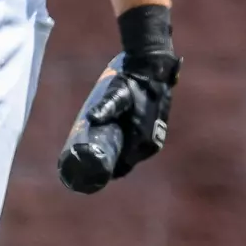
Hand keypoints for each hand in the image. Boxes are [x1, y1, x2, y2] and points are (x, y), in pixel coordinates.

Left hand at [86, 49, 179, 177]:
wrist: (153, 72)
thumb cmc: (133, 84)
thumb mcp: (117, 96)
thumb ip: (106, 107)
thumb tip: (91, 118)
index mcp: (141, 142)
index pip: (123, 166)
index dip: (107, 171)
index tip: (91, 172)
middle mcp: (150, 145)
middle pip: (127, 162)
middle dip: (110, 164)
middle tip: (89, 161)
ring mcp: (155, 139)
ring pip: (133, 155)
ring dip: (118, 157)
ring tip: (98, 154)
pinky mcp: (156, 131)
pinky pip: (139, 148)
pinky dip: (127, 150)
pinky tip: (115, 147)